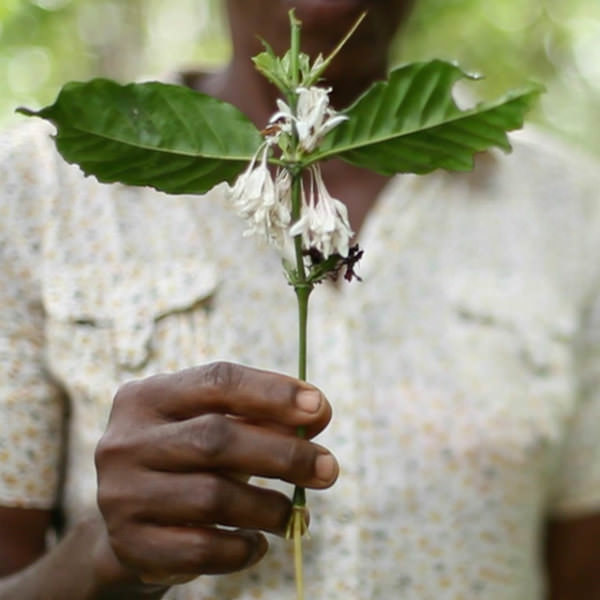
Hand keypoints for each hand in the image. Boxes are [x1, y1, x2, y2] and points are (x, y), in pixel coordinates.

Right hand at [95, 362, 336, 584]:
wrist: (132, 520)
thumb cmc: (188, 460)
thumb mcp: (216, 428)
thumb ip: (262, 418)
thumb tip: (317, 413)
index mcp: (148, 396)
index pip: (218, 381)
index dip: (273, 392)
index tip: (320, 408)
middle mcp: (126, 440)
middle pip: (216, 438)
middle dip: (283, 454)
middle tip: (329, 469)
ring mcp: (121, 493)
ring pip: (213, 497)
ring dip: (269, 507)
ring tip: (296, 515)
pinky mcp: (128, 543)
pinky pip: (200, 549)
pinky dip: (241, 549)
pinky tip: (258, 544)